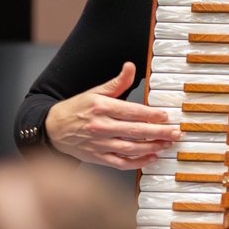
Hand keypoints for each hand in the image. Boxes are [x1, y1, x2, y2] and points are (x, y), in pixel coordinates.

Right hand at [44, 62, 180, 169]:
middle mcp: (101, 126)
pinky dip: (138, 162)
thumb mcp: (95, 92)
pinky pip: (121, 162)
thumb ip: (117, 83)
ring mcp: (99, 144)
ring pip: (131, 148)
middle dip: (159, 132)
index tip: (166, 116)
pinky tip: (151, 158)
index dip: (151, 115)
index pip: (132, 111)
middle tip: (176, 133)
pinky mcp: (98, 157)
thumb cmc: (76, 109)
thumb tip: (131, 66)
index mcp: (101, 107)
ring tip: (167, 144)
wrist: (52, 129)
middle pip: (135, 131)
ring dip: (152, 147)